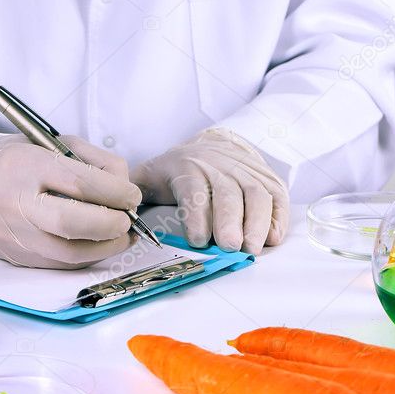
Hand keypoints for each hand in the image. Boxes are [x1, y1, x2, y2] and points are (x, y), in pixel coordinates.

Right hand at [0, 134, 141, 268]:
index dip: (116, 193)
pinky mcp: (14, 256)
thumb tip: (124, 186)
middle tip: (127, 219)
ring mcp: (13, 234)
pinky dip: (86, 257)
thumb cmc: (10, 162)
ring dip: (105, 247)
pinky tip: (99, 245)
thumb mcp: (48, 143)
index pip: (81, 183)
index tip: (131, 195)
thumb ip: (90, 160)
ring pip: (69, 252)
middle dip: (111, 224)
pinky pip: (59, 264)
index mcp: (25, 166)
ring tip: (121, 236)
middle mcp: (15, 202)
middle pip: (74, 223)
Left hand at [130, 128, 289, 254]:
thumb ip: (131, 194)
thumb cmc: (177, 171)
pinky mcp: (268, 179)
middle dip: (230, 221)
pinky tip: (273, 238)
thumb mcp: (148, 177)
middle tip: (231, 247)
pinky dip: (278, 218)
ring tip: (253, 248)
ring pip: (256, 194)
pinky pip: (277, 196)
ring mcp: (247, 171)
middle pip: (229, 193)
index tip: (198, 239)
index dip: (197, 214)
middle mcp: (219, 167)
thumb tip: (116, 214)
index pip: (193, 189)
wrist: (214, 144)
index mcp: (187, 168)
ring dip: (257, 223)